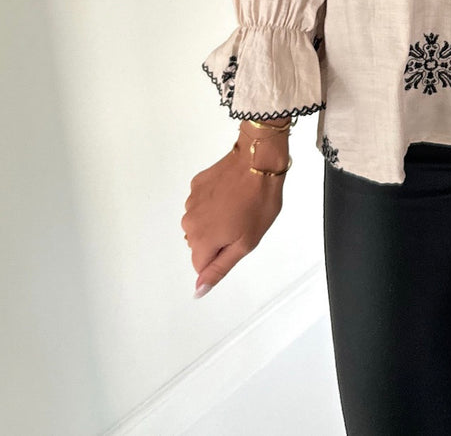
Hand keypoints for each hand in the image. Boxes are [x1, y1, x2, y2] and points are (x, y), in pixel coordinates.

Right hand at [181, 139, 285, 296]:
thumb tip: (199, 290)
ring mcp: (191, 201)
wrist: (258, 162)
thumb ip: (219, 269)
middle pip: (200, 244)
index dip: (222, 255)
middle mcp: (190, 221)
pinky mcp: (196, 184)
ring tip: (238, 205)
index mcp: (201, 240)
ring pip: (200, 223)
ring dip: (215, 220)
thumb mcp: (246, 243)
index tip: (237, 239)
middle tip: (240, 222)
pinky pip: (201, 203)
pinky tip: (230, 193)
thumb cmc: (258, 201)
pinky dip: (213, 202)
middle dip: (218, 239)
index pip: (201, 266)